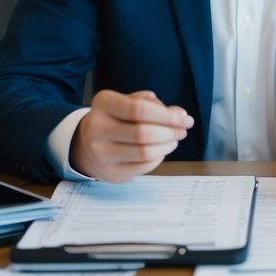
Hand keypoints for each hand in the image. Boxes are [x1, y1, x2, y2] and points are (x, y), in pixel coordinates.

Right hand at [69, 90, 193, 181]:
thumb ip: (154, 105)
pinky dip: (159, 157)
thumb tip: (181, 115)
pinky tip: (161, 150)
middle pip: (143, 133)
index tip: (185, 118)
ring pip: (144, 152)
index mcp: (103, 103)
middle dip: (170, 132)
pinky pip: (143, 166)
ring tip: (174, 139)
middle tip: (183, 130)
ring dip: (167, 145)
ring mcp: (101, 153)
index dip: (167, 115)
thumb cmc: (117, 118)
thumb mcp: (129, 102)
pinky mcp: (111, 172)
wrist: (89, 144)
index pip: (139, 109)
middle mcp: (97, 128)